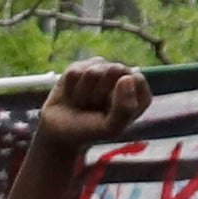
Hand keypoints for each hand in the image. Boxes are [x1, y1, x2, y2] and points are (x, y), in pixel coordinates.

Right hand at [37, 61, 152, 151]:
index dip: (118, 96)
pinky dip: (70, 89)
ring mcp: (101, 69)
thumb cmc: (90, 130)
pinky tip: (72, 97)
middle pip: (115, 70)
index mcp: (138, 92)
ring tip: (82, 104)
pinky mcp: (81, 66)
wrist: (59, 132)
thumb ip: (125, 108)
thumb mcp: (111, 128)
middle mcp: (122, 76)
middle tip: (93, 108)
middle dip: (99, 93)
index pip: (136, 79)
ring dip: (83, 93)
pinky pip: (75, 73)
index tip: (109, 112)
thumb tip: (126, 77)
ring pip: (92, 72)